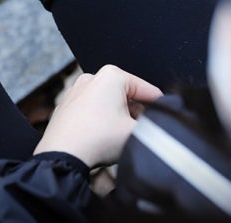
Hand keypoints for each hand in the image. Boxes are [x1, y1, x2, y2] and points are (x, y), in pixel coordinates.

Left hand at [33, 64, 162, 166]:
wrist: (63, 155)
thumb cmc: (98, 139)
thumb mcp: (138, 132)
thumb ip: (155, 126)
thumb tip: (159, 126)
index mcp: (111, 76)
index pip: (146, 89)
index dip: (160, 105)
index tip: (166, 115)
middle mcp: (91, 78)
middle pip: (126, 96)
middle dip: (136, 113)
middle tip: (141, 131)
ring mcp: (75, 92)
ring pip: (108, 104)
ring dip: (118, 118)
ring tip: (121, 137)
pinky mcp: (66, 108)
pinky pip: (91, 112)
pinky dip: (100, 122)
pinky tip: (103, 139)